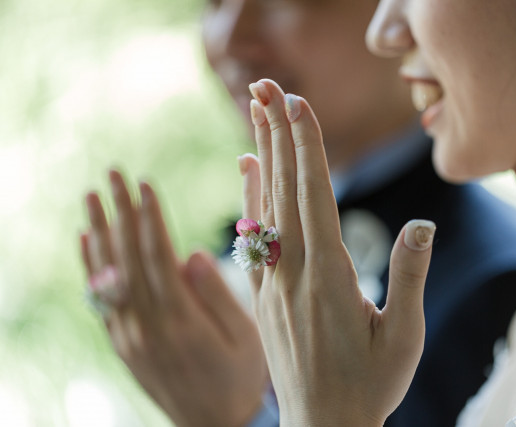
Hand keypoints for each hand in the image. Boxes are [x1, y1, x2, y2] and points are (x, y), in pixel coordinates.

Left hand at [81, 171, 267, 426]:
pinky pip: (101, 298)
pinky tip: (87, 241)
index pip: (158, 256)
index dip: (150, 217)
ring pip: (108, 275)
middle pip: (127, 258)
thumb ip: (217, 297)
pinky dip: (92, 266)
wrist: (214, 425)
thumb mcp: (245, 338)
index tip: (144, 182)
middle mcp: (146, 326)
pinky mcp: (124, 344)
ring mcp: (130, 336)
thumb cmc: (240, 378)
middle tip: (111, 174)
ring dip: (99, 232)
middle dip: (120, 212)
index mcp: (180, 321)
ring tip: (92, 196)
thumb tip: (192, 254)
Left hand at [243, 79, 435, 425]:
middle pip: (285, 191)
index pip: (315, 196)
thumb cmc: (371, 386)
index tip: (298, 104)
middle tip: (271, 88)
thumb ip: (410, 277)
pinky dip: (250, 199)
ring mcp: (273, 283)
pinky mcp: (264, 295)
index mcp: (329, 278)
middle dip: (280, 135)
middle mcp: (293, 273)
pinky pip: (252, 238)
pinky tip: (248, 172)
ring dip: (263, 156)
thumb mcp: (404, 337)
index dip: (306, 148)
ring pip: (265, 208)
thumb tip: (423, 223)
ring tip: (255, 114)